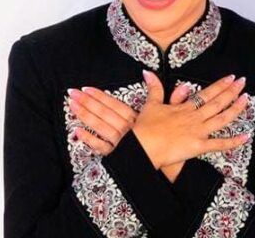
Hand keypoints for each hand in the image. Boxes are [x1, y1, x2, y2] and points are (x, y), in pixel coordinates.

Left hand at [68, 81, 194, 156]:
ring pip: (100, 126)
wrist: (174, 168)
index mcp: (138, 119)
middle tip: (71, 93)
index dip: (100, 95)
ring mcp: (122, 143)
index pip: (115, 104)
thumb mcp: (175, 119)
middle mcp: (128, 129)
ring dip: (84, 115)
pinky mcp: (120, 157)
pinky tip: (77, 132)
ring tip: (71, 106)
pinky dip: (89, 140)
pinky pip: (102, 147)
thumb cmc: (174, 144)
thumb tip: (184, 86)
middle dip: (86, 102)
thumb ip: (175, 100)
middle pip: (104, 112)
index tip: (86, 88)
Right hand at [133, 70, 249, 169]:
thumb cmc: (145, 128)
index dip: (220, 85)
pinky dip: (234, 141)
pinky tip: (246, 136)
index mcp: (184, 108)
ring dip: (236, 109)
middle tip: (243, 82)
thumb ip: (154, 88)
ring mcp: (198, 132)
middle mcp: (194, 118)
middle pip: (217, 102)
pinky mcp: (198, 147)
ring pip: (222, 119)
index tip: (230, 78)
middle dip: (232, 91)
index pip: (206, 93)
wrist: (143, 146)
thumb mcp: (150, 105)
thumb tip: (147, 72)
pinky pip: (220, 144)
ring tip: (246, 100)